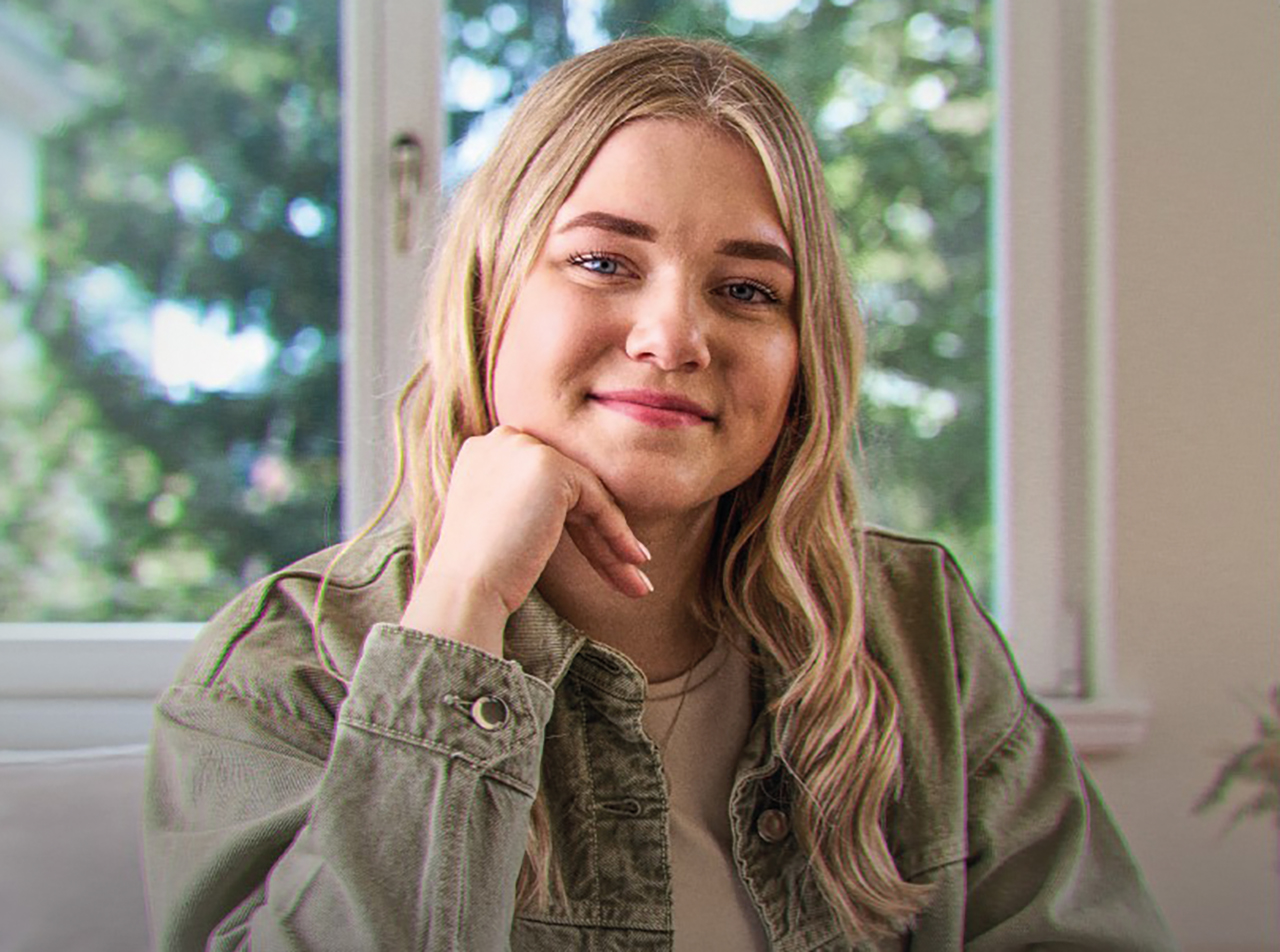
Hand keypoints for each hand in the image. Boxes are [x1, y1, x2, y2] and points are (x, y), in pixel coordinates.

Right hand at [398, 426, 650, 655]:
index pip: (544, 483)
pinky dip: (617, 533)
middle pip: (568, 487)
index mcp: (485, 452)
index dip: (573, 521)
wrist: (466, 587)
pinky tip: (633, 563)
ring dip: (614, 540)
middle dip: (598, 534)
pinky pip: (596, 500)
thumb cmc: (479, 571)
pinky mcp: (550, 466)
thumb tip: (578, 509)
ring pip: (586, 494)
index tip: (597, 557)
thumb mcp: (500, 522)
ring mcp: (525, 448)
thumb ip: (527, 501)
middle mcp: (502, 440)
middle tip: (627, 572)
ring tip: (638, 583)